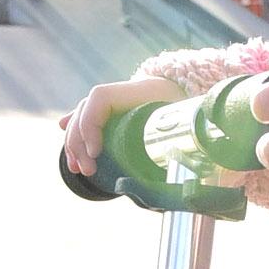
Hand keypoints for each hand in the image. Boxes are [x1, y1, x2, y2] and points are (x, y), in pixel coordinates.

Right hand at [64, 74, 181, 177]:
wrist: (192, 98)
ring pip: (82, 116)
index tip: (96, 152)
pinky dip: (77, 135)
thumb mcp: (189, 126)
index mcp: (140, 91)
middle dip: (80, 141)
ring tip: (77, 169)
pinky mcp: (113, 113)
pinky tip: (68, 148)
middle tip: (87, 170)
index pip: (101, 98)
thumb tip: (201, 177)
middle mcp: (123, 93)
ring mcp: (116, 102)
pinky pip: (86, 120)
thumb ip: (186, 145)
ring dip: (74, 143)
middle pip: (86, 110)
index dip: (91, 123)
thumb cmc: (192, 115)